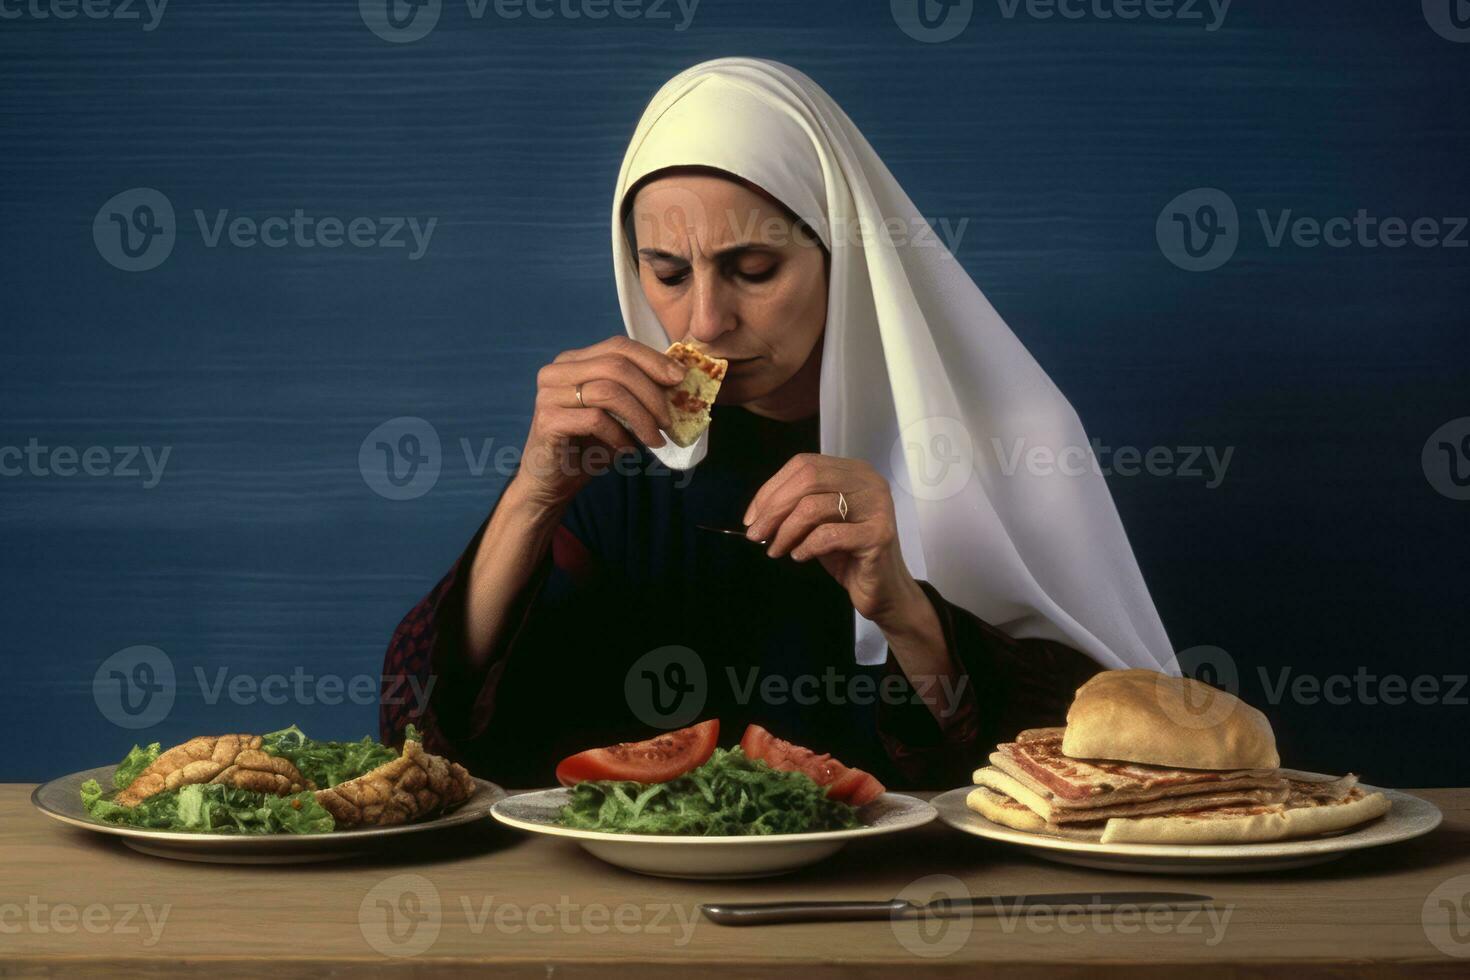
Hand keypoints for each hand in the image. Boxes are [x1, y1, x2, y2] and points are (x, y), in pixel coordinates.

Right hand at [515, 335, 684, 511]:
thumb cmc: (589, 445)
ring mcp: (549, 394)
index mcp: (573, 361)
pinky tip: (627, 449)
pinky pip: (595, 419)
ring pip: (608, 391)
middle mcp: (557, 371)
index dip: (653, 360)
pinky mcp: (548, 420)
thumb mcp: (618, 414)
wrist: (553, 482)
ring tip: (655, 439)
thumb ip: (637, 392)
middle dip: (651, 393)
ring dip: (641, 417)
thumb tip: (679, 379)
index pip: (619, 346)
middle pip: (616, 366)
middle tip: (669, 421)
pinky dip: (620, 435)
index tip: (680, 380)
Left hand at [742, 452, 925, 626]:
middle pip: (808, 479)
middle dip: (774, 508)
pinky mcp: (877, 535)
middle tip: (756, 535)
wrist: (883, 590)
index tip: (752, 517)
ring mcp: (876, 506)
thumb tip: (756, 514)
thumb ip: (795, 508)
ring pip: (814, 506)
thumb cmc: (848, 555)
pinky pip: (828, 535)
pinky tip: (800, 557)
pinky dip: (806, 547)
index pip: (804, 464)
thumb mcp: (818, 524)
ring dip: (786, 531)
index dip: (771, 489)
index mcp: (854, 471)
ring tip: (776, 550)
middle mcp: (868, 482)